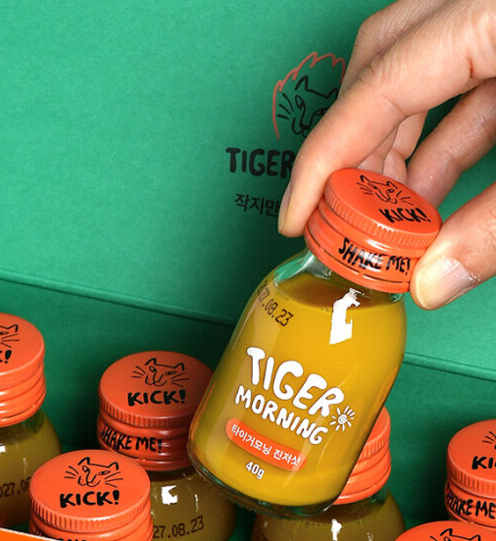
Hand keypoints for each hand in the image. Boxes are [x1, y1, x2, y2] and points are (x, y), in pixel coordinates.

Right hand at [277, 0, 495, 309]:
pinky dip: (442, 137)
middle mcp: (488, 3)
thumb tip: (432, 281)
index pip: (379, 81)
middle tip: (337, 214)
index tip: (296, 213)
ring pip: (422, 68)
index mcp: (494, 9)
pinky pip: (468, 76)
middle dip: (349, 142)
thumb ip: (494, 226)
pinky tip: (427, 191)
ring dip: (394, 145)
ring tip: (381, 217)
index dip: (327, 154)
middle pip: (383, 58)